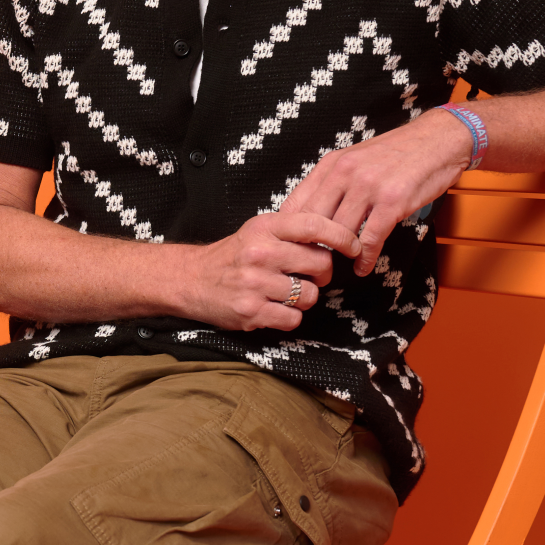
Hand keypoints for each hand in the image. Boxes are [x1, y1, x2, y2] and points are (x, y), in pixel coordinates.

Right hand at [181, 212, 360, 331]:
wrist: (190, 279)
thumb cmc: (233, 256)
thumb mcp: (258, 231)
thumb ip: (292, 232)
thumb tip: (337, 238)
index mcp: (265, 227)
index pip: (314, 225)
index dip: (342, 236)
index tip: (353, 246)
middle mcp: (260, 252)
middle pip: (320, 265)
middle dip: (322, 275)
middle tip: (309, 276)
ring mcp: (255, 283)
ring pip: (309, 295)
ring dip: (304, 298)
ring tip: (286, 293)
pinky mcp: (251, 311)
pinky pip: (294, 318)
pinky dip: (290, 317)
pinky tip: (275, 308)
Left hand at [280, 109, 469, 276]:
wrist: (437, 140)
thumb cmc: (397, 153)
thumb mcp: (355, 159)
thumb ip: (333, 183)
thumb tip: (310, 213)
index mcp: (332, 164)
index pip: (296, 204)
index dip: (292, 232)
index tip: (296, 248)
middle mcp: (345, 173)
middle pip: (314, 222)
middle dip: (313, 247)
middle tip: (316, 264)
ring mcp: (368, 187)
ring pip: (340, 233)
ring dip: (341, 254)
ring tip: (342, 264)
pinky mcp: (392, 202)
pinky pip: (370, 239)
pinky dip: (365, 259)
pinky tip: (363, 266)